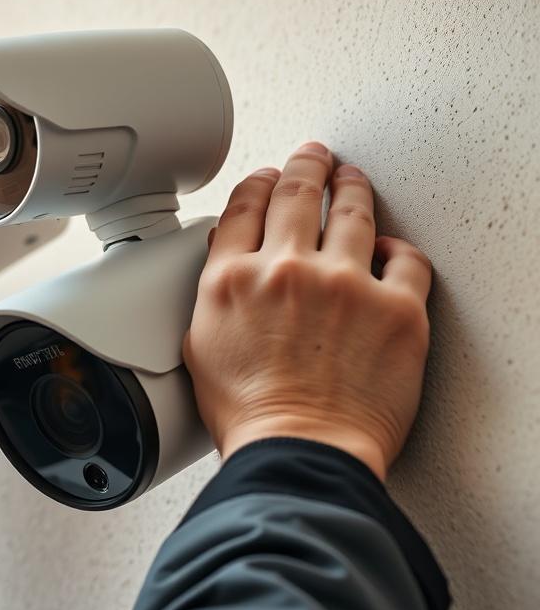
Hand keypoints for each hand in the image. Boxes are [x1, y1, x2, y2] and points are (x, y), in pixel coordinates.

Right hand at [183, 142, 431, 480]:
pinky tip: (391, 248)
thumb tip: (226, 268)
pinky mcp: (397, 309)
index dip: (258, 183)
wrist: (301, 453)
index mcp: (233, 279)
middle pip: (299, 193)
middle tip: (314, 156)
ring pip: (354, 211)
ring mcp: (346, 285)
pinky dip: (399, 248)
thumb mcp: (201, 349)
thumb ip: (214, 298)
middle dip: (307, 166)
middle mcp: (287, 270)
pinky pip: (407, 259)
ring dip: (352, 187)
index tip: (267, 178)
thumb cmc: (250, 417)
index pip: (245, 206)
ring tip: (352, 179)